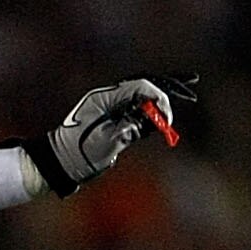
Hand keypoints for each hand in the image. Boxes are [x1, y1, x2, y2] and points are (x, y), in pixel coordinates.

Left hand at [30, 76, 193, 192]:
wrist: (57, 164)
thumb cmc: (78, 154)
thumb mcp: (108, 141)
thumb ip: (130, 127)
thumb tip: (150, 117)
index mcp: (105, 98)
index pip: (140, 86)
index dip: (158, 96)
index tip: (167, 114)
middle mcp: (108, 98)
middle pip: (144, 86)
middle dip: (167, 87)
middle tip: (193, 83)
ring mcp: (109, 107)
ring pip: (141, 97)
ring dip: (158, 104)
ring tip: (168, 118)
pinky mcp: (110, 119)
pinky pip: (134, 110)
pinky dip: (148, 114)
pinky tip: (158, 122)